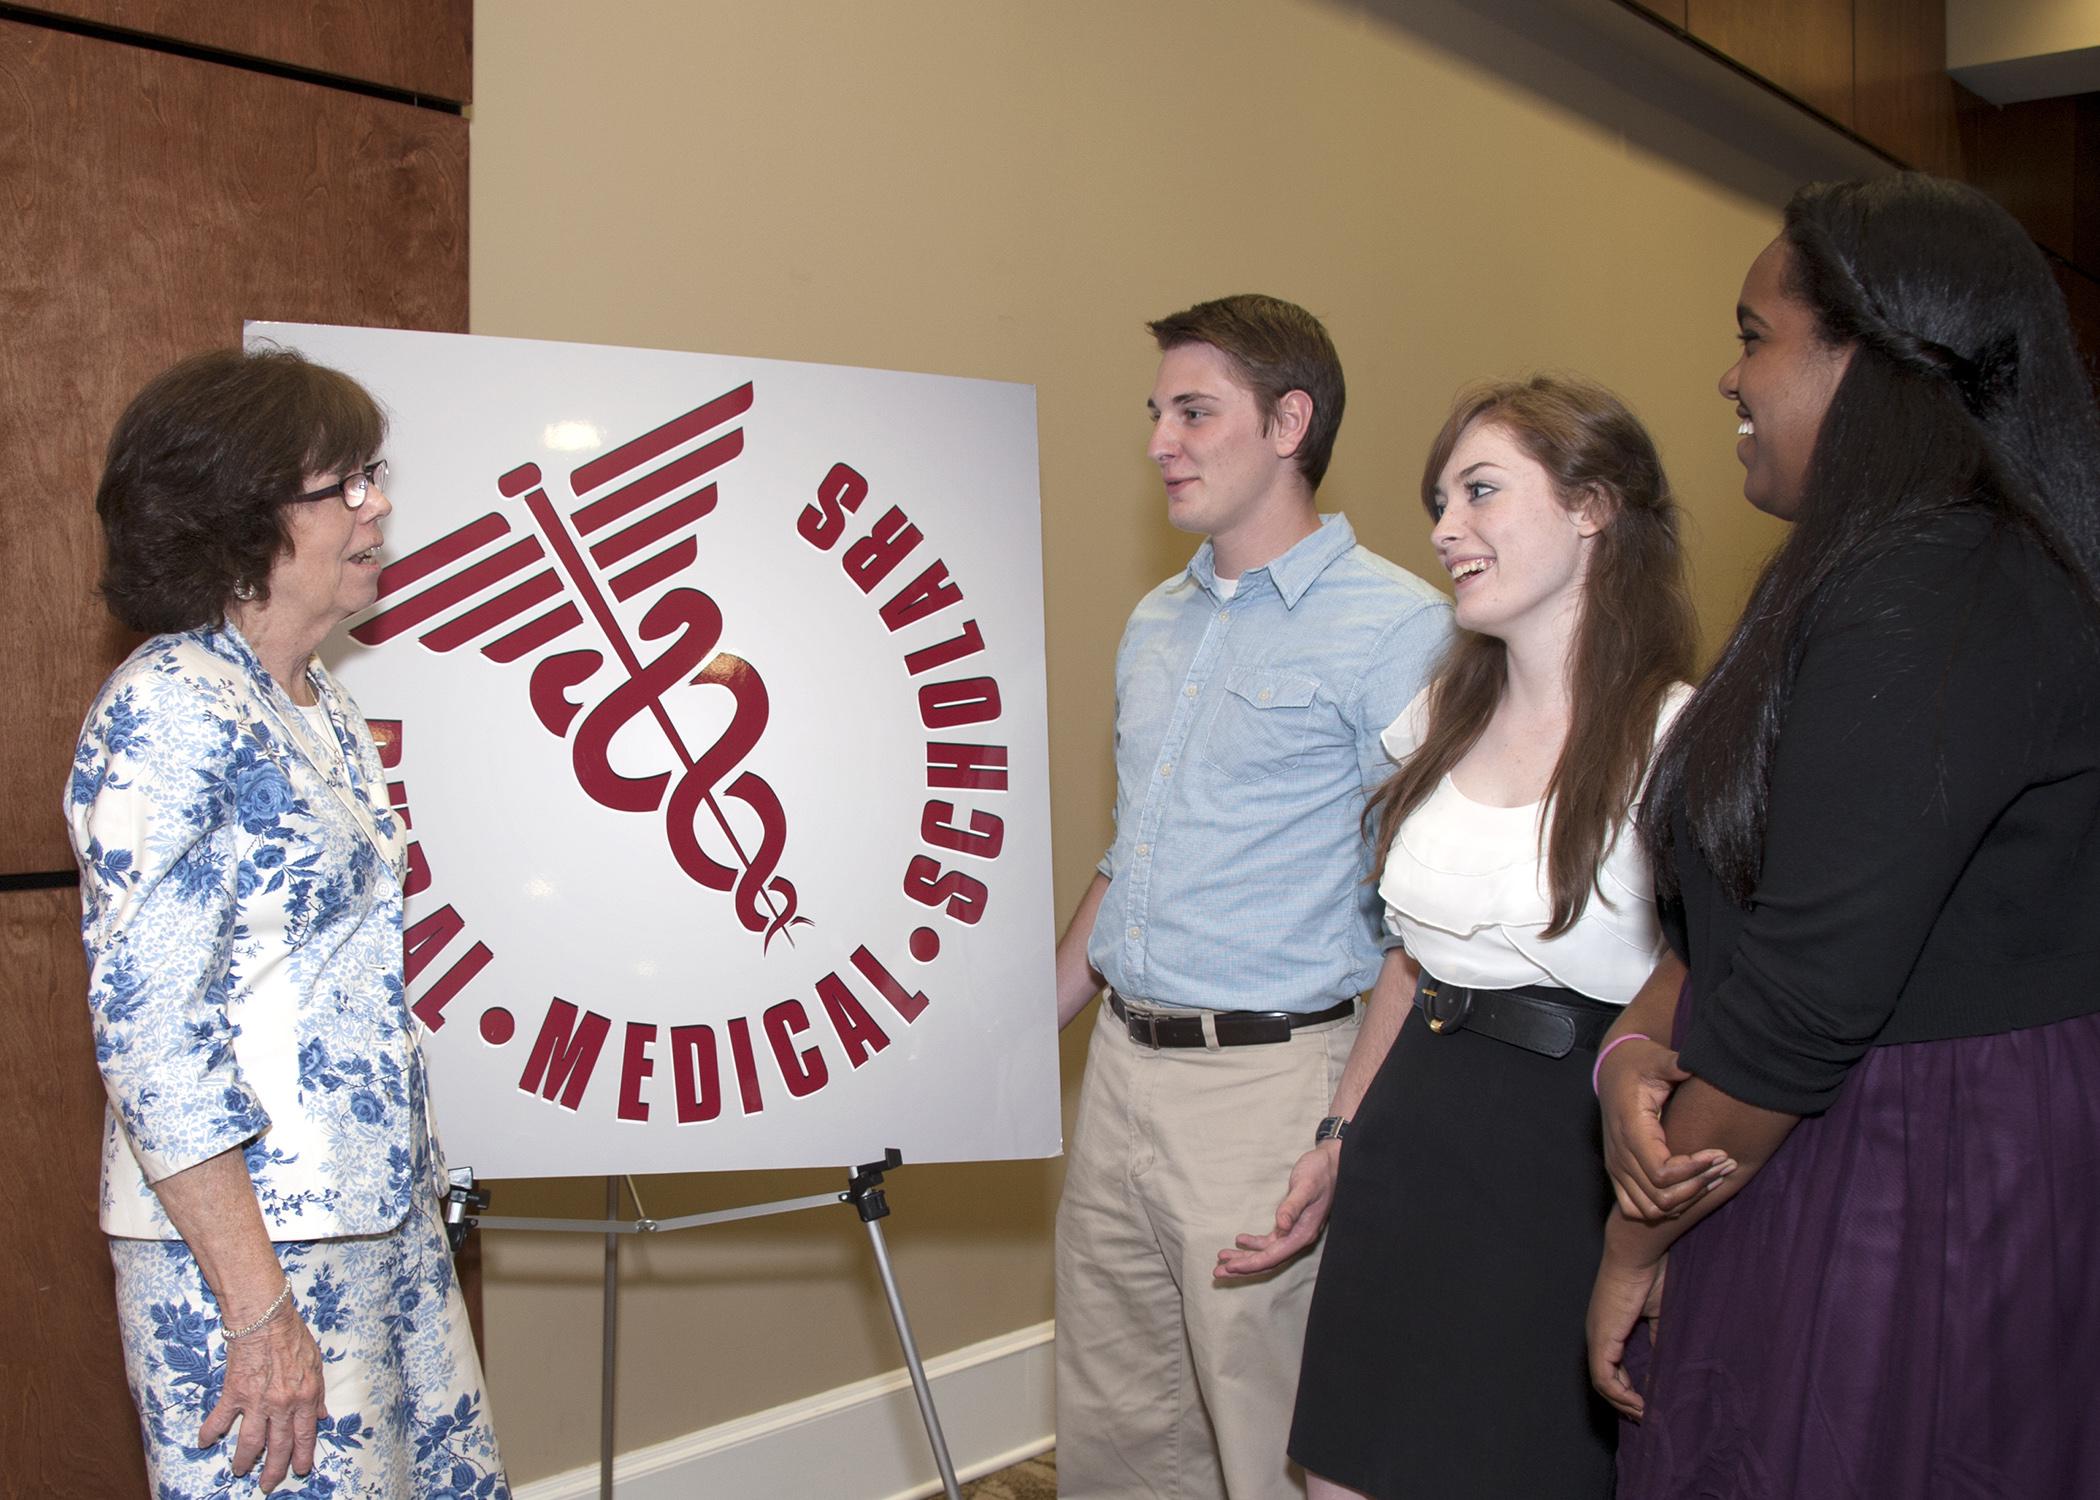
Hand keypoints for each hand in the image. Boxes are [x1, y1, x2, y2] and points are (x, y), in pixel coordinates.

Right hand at [200, 1300, 327, 1491]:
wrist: (266, 1318)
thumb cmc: (292, 1336)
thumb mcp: (316, 1364)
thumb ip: (318, 1393)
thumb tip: (321, 1416)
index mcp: (305, 1396)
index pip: (305, 1435)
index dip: (302, 1456)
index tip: (300, 1470)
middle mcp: (283, 1404)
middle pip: (278, 1446)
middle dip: (273, 1469)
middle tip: (267, 1485)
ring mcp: (257, 1401)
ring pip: (250, 1441)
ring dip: (244, 1459)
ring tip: (239, 1470)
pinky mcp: (234, 1393)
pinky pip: (221, 1419)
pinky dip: (211, 1432)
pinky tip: (204, 1442)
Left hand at [1215, 1143, 1338, 1277]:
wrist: (1333, 1164)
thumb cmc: (1320, 1173)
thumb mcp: (1305, 1186)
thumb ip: (1292, 1206)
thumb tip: (1280, 1226)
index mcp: (1303, 1233)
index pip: (1273, 1256)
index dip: (1251, 1264)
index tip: (1230, 1267)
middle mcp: (1299, 1238)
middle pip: (1268, 1261)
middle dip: (1243, 1267)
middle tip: (1217, 1272)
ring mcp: (1295, 1233)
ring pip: (1267, 1253)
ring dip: (1245, 1257)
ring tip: (1222, 1258)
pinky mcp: (1291, 1225)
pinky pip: (1271, 1242)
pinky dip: (1254, 1244)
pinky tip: (1240, 1240)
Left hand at [1587, 1245, 1666, 1421]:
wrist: (1639, 1253)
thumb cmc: (1651, 1276)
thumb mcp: (1659, 1315)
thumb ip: (1658, 1339)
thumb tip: (1666, 1365)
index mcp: (1609, 1328)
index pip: (1612, 1368)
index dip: (1628, 1388)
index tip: (1648, 1403)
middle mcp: (1598, 1334)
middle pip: (1605, 1380)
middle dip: (1625, 1402)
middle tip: (1647, 1417)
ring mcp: (1597, 1337)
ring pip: (1603, 1383)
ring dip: (1624, 1403)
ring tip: (1646, 1415)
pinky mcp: (1602, 1338)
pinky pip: (1604, 1378)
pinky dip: (1620, 1395)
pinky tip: (1640, 1403)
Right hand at [1598, 1037, 1731, 1220]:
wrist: (1612, 1070)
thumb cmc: (1638, 1065)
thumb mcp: (1655, 1059)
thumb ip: (1673, 1064)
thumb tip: (1693, 1065)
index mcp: (1630, 1130)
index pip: (1662, 1173)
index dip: (1694, 1170)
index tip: (1719, 1153)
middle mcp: (1619, 1154)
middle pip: (1661, 1196)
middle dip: (1698, 1186)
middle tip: (1724, 1166)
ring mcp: (1616, 1167)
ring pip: (1651, 1209)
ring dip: (1685, 1200)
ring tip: (1711, 1178)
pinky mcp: (1618, 1173)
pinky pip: (1637, 1208)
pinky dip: (1665, 1207)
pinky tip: (1688, 1187)